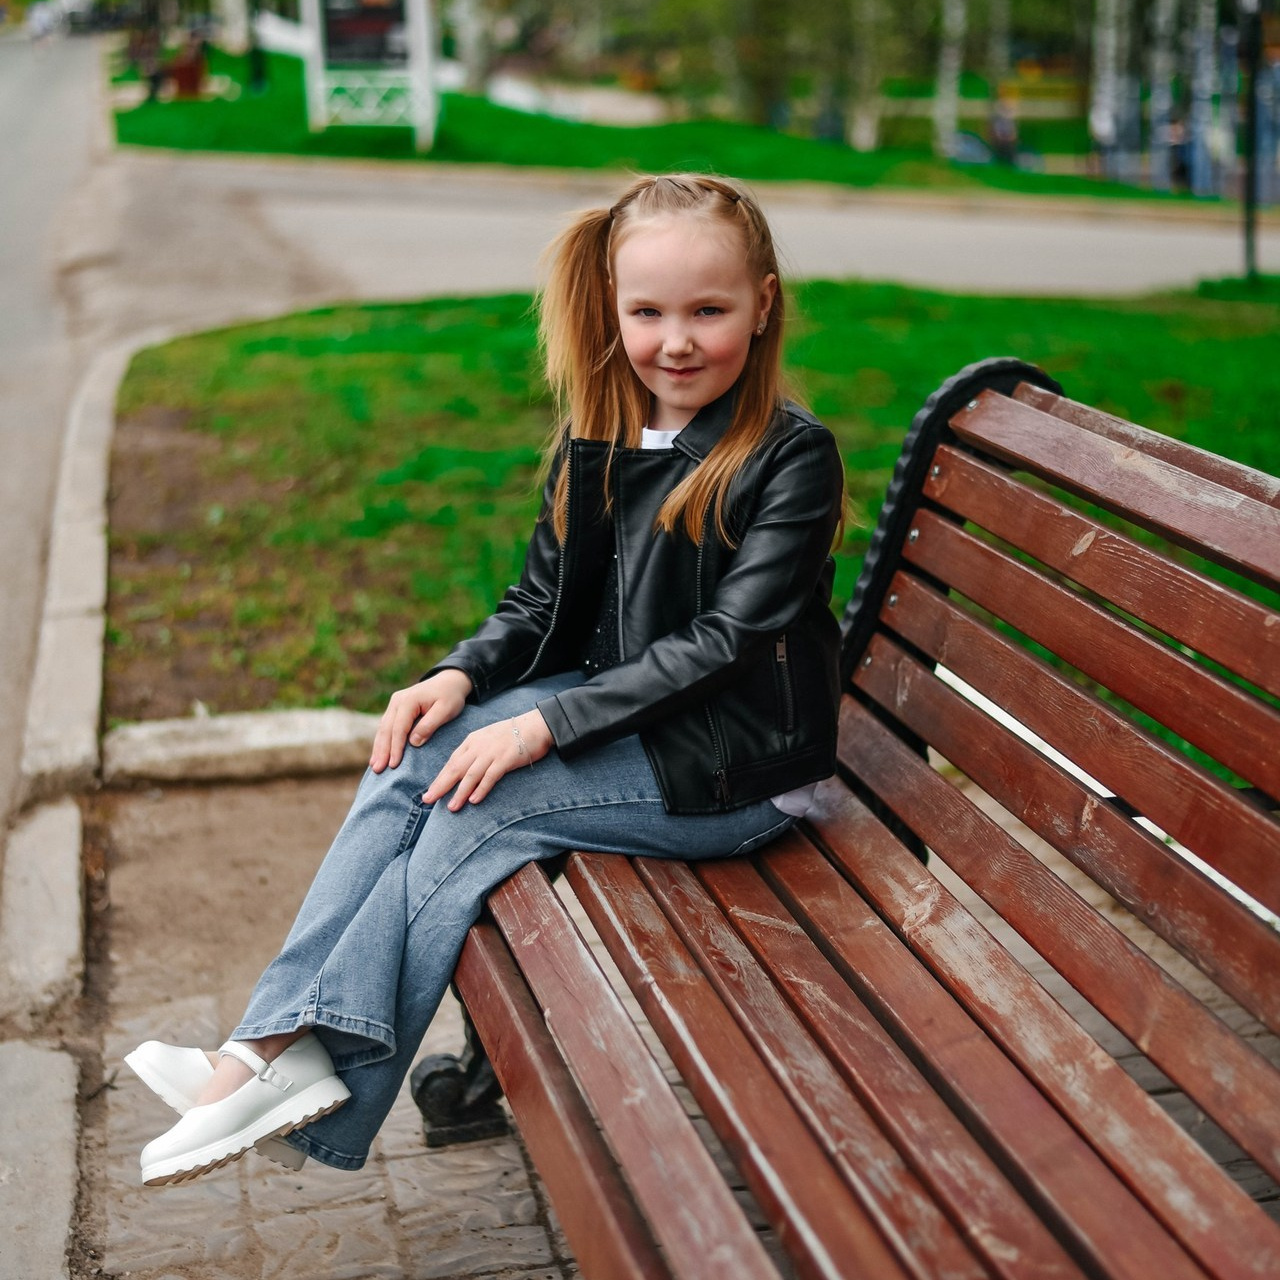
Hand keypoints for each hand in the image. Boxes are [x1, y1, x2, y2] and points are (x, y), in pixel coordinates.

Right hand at [370, 669, 473, 772]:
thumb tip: (413, 742)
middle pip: (386, 729)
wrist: (449, 681)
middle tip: (378, 769)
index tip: (394, 764)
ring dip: (379, 748)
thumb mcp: (446, 710)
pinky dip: (382, 741)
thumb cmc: (450, 696)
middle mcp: (397, 701)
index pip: (399, 728)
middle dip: (382, 751)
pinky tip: (378, 754)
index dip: (396, 747)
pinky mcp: (396, 709)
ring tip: (375, 766)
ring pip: (383, 729)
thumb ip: (429, 725)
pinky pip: (386, 727)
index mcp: (409, 700)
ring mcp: (394, 704)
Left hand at [424, 709, 552, 811]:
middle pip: (455, 768)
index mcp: (472, 741)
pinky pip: (490, 776)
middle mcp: (478, 747)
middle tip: (428, 800)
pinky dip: (481, 788)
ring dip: (460, 792)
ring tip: (451, 807)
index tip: (430, 792)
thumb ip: (475, 752)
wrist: (536, 725)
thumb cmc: (512, 734)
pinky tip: (474, 800)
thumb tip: (462, 770)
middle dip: (441, 785)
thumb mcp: (487, 739)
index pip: (451, 762)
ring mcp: (492, 752)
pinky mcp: (506, 759)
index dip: (439, 778)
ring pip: (470, 774)